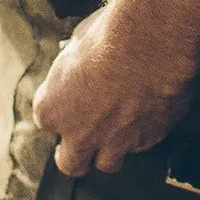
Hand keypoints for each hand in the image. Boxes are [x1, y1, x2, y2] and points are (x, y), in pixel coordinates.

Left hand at [33, 4, 195, 175]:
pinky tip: (147, 111)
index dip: (59, 108)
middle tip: (82, 139)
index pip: (47, 118)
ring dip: (110, 149)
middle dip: (75, 153)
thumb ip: (75, 66)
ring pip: (108, 162)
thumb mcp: (77, 41)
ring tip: (118, 129)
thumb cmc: (110, 36)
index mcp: (52, 109)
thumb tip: (81, 61)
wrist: (152, 43)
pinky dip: (142, 132)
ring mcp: (115, 143)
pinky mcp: (148, 140)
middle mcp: (80, 134)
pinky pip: (142, 144)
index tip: (67, 98)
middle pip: (71, 163)